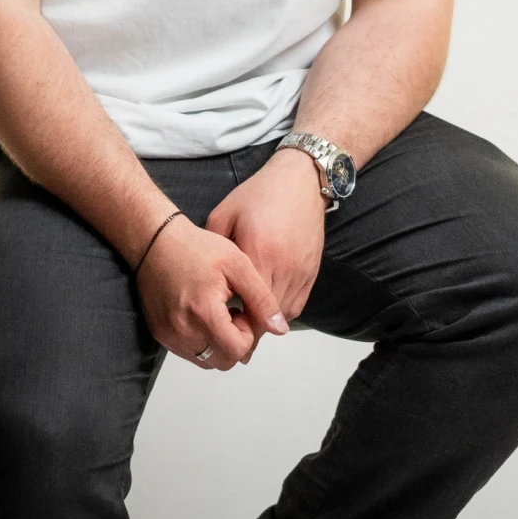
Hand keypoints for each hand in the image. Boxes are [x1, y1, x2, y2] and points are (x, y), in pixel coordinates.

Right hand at [137, 219, 275, 370]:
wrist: (155, 241)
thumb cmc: (197, 248)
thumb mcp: (238, 265)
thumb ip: (261, 300)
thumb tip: (279, 328)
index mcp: (204, 313)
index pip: (237, 351)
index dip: (247, 334)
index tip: (241, 310)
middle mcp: (182, 331)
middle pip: (223, 362)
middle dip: (234, 343)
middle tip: (231, 313)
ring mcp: (168, 336)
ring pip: (206, 361)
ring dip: (218, 346)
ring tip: (216, 314)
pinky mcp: (160, 335)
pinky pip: (188, 353)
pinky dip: (201, 342)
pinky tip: (202, 316)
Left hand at [203, 150, 324, 330]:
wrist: (300, 182)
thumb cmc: (260, 194)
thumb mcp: (224, 215)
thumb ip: (213, 247)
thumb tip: (205, 275)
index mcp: (258, 252)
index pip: (246, 303)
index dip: (233, 322)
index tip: (219, 329)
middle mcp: (283, 267)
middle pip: (266, 316)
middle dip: (248, 329)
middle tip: (230, 336)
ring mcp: (300, 272)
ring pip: (283, 315)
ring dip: (265, 324)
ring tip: (246, 326)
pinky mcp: (312, 273)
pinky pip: (296, 305)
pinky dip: (281, 313)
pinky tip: (265, 310)